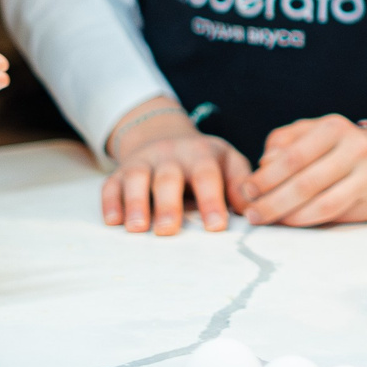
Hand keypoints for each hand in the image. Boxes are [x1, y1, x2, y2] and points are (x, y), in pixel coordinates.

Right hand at [102, 105, 248, 234]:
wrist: (163, 135)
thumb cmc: (204, 161)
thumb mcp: (228, 163)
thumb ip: (241, 185)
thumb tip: (256, 211)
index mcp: (201, 155)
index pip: (207, 175)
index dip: (212, 199)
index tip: (216, 227)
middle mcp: (170, 155)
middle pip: (169, 177)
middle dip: (168, 204)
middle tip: (168, 230)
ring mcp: (143, 162)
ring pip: (137, 178)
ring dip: (136, 202)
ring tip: (137, 228)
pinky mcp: (120, 173)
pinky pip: (111, 185)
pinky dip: (110, 202)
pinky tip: (112, 221)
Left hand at [242, 115, 366, 226]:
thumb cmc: (337, 148)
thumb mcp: (310, 134)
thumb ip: (283, 143)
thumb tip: (262, 165)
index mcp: (333, 128)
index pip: (293, 156)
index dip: (266, 177)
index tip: (246, 191)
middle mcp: (355, 147)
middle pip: (304, 182)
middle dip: (272, 201)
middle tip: (251, 214)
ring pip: (320, 202)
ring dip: (288, 215)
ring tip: (266, 220)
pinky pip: (336, 214)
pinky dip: (308, 220)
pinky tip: (291, 222)